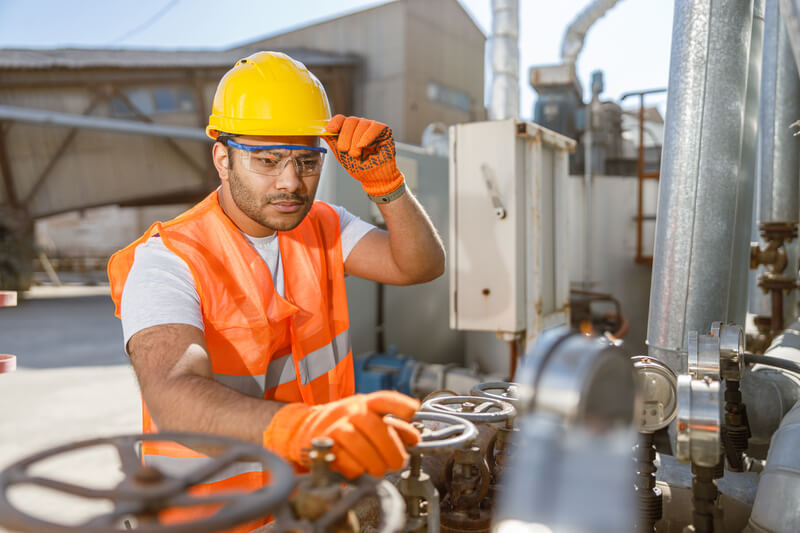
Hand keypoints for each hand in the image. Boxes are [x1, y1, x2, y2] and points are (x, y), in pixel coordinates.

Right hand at [263, 391, 419, 477]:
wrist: (305, 429)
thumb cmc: (343, 425)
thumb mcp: (369, 419)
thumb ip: (393, 427)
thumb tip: (414, 437)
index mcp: (364, 403)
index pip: (383, 399)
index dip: (400, 404)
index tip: (412, 412)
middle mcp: (349, 411)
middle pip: (374, 426)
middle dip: (391, 448)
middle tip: (397, 463)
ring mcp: (335, 427)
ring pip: (357, 442)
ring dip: (374, 461)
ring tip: (380, 470)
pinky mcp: (323, 445)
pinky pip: (341, 458)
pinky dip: (355, 468)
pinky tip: (360, 470)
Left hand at [324, 115, 404, 196]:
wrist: (373, 178)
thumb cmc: (359, 166)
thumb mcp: (340, 154)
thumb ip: (332, 141)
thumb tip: (319, 131)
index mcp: (349, 129)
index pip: (341, 119)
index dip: (335, 123)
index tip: (330, 130)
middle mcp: (360, 125)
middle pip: (350, 121)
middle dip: (345, 137)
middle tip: (345, 151)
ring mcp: (372, 127)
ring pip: (362, 124)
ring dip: (356, 141)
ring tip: (357, 154)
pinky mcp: (384, 131)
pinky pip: (375, 127)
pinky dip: (368, 137)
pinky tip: (364, 146)